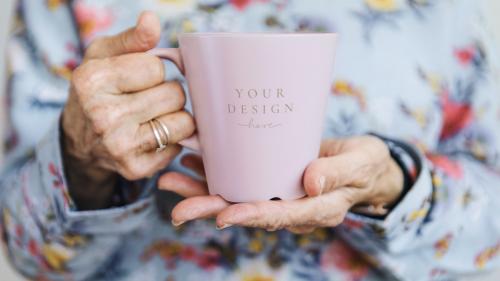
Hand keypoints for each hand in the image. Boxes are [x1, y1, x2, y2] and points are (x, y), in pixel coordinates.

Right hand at [62, 12, 194, 208]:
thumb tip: (152, 19)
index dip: (153, 71)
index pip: (157, 67)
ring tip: (152, 116)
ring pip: (184, 121)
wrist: (81, 141)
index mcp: (92, 81)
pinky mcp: (136, 168)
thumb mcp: (104, 56)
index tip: (136, 79)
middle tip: (147, 99)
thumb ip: (132, 38)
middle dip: (168, 93)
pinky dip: (171, 139)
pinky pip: (179, 145)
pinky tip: (151, 136)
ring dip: (174, 116)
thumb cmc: (98, 90)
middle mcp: (103, 116)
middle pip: (175, 94)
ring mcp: (120, 146)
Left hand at [159, 135, 402, 233]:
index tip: (224, 216)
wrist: (362, 165)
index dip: (251, 216)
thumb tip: (310, 182)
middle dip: (210, 210)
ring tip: (169, 180)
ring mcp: (277, 193)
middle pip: (246, 211)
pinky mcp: (269, 177)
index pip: (280, 215)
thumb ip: (338, 173)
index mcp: (314, 209)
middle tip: (177, 211)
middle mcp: (290, 206)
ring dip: (201, 191)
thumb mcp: (361, 165)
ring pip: (235, 196)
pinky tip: (191, 158)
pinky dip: (214, 170)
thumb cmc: (366, 166)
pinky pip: (239, 177)